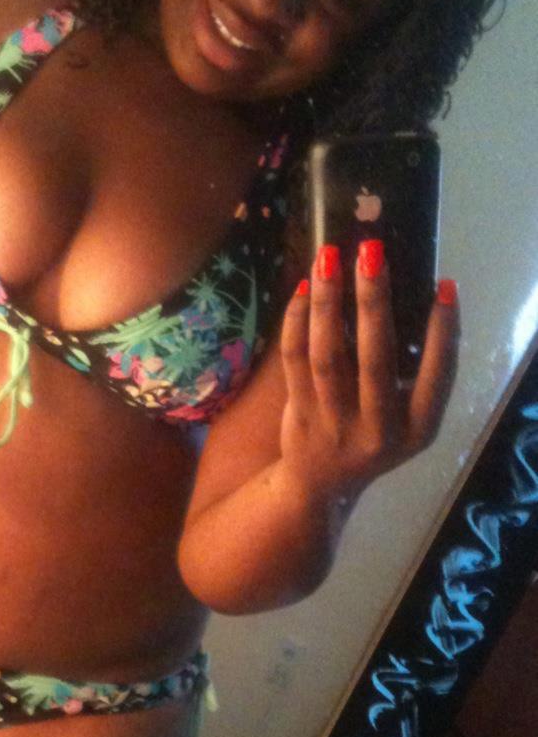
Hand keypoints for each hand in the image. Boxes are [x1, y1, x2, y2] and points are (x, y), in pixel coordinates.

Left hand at [278, 240, 459, 505]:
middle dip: (373, 301)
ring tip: (328, 258)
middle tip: (371, 251)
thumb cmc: (371, 435)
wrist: (321, 485)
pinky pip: (294, 358)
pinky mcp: (299, 411)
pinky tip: (302, 288)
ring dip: (326, 301)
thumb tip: (406, 296)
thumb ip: (411, 374)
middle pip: (374, 358)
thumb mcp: (405, 419)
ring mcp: (334, 421)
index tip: (443, 287)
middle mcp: (377, 427)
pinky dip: (296, 319)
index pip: (436, 377)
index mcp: (416, 427)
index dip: (442, 333)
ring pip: (326, 353)